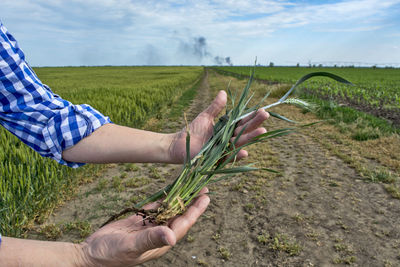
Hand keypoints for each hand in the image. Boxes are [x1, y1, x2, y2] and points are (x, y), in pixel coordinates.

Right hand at [79, 189, 209, 266]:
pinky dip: (162, 199)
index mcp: (161, 241)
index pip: (183, 224)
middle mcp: (159, 233)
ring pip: (168, 210)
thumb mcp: (132, 245)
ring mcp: (149, 227)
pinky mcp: (139, 221)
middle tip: (203, 188)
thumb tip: (173, 236)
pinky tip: (169, 191)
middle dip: (192, 203)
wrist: (91, 254)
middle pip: (180, 215)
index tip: (206, 197)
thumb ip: (151, 239)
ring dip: (179, 199)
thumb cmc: (111, 254)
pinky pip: (155, 208)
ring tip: (190, 186)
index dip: (195, 211)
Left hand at [169, 90, 268, 162]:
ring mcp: (224, 150)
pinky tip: (245, 151)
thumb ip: (215, 107)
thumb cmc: (192, 130)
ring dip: (251, 138)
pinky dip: (237, 155)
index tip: (262, 110)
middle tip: (266, 115)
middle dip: (255, 124)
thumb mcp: (205, 117)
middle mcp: (228, 140)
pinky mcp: (217, 159)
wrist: (178, 144)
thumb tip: (223, 92)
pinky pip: (228, 158)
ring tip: (263, 130)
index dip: (252, 117)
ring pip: (240, 143)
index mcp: (227, 129)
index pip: (242, 122)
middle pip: (244, 131)